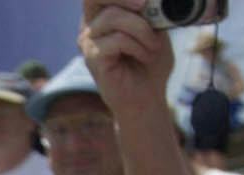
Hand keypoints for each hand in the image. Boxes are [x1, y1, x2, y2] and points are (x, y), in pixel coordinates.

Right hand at [81, 0, 178, 120]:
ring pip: (113, 18)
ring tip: (153, 46)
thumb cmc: (150, 63)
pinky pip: (117, 40)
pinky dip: (137, 45)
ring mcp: (88, 43)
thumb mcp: (155, 28)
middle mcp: (90, 26)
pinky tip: (144, 56)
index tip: (143, 0)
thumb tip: (149, 0)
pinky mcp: (93, 59)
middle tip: (145, 5)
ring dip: (142, 29)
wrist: (147, 96)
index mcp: (102, 15)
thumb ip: (148, 11)